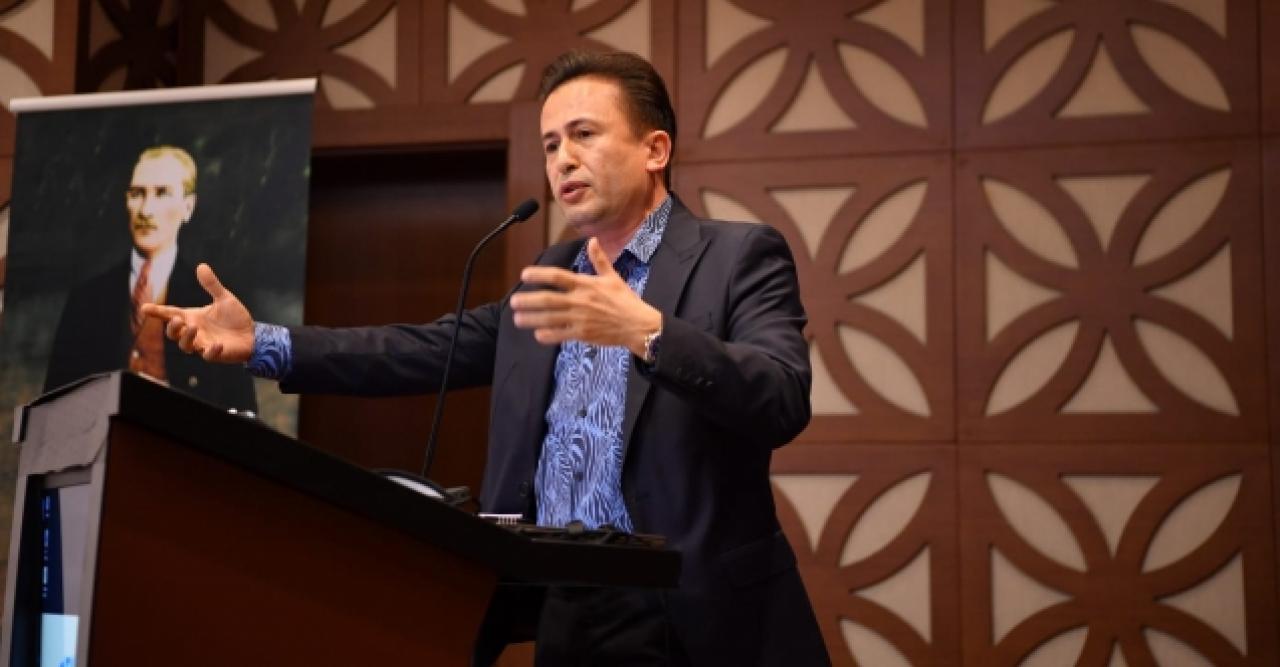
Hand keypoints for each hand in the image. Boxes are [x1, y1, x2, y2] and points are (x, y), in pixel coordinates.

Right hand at [140, 263, 255, 362]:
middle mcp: (194, 331)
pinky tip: (216, 345)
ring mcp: (203, 344)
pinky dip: (210, 351)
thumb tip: (201, 266)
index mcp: (192, 317)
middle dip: (171, 327)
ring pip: (186, 346)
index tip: (144, 308)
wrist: (252, 335)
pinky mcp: (216, 354)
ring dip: (186, 338)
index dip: (157, 311)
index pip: (170, 314)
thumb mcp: (224, 299)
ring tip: (193, 327)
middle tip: (177, 320)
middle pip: (173, 333)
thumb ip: (212, 285)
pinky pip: (208, 356)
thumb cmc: (235, 318)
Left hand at [511, 238, 660, 354]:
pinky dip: (547, 335)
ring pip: (550, 319)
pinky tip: (538, 334)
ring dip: (532, 319)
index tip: (525, 274)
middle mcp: (580, 301)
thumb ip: (599, 260)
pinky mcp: (583, 334)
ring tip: (518, 319)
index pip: (558, 276)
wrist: (638, 325)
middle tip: (514, 301)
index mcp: (586, 284)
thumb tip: (592, 241)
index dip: (539, 274)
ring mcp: (580, 319)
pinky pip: (560, 335)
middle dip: (529, 300)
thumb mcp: (613, 277)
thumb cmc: (625, 301)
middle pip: (548, 299)